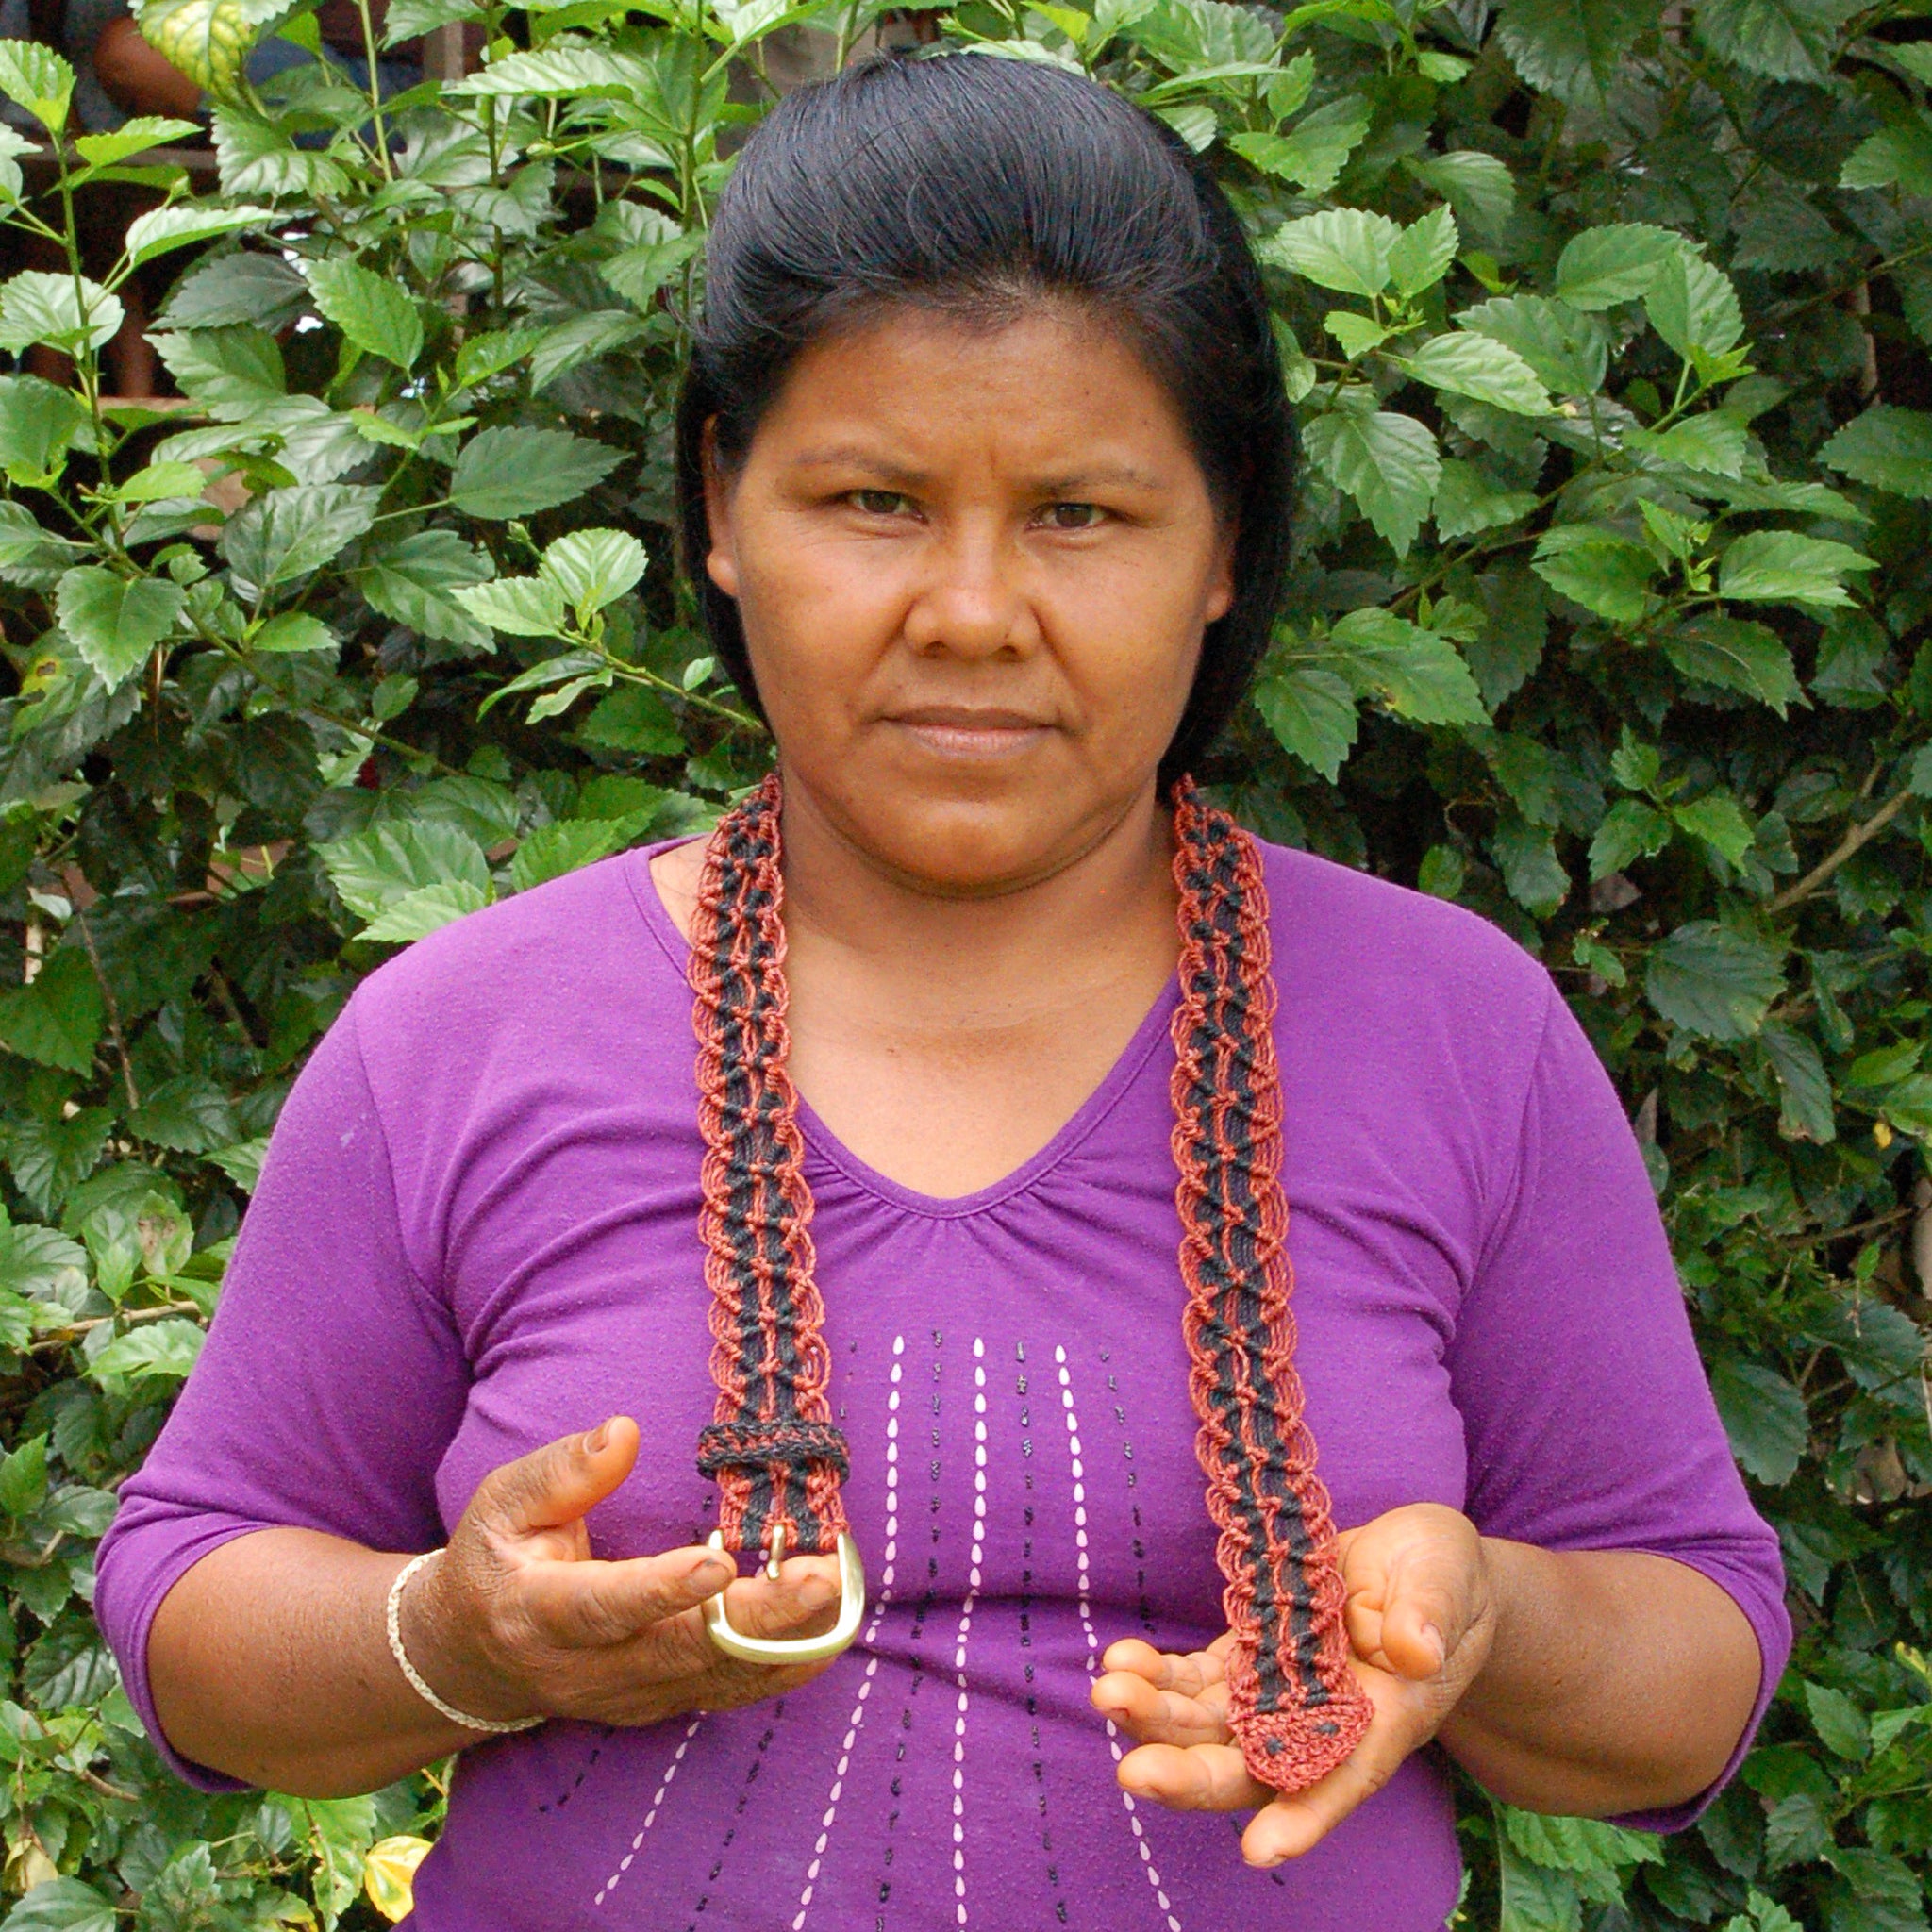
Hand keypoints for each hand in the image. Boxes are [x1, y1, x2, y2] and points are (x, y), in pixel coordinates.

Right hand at [398, 1417, 843, 1728]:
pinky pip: (726, 1693)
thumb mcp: (503, 1503)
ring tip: (840, 1591)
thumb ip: (562, 1472)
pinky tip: (829, 1633)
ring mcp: (626, 1696)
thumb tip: (624, 1433)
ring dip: (784, 1639)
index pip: (605, 1607)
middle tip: (817, 1577)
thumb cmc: (495, 1559)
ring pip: (714, 1677)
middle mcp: (586, 1668)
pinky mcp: (658, 1705)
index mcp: (539, 1611)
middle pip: (681, 1651)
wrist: (472, 1656)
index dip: (663, 1590)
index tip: (719, 1563)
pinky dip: (782, 1666)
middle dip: (757, 1619)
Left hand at [1090, 1502, 1496, 1865]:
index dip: (1304, 1818)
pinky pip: (1194, 1680)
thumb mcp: (1448, 1581)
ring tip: (1109, 1692)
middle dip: (1191, 1775)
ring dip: (1156, 1720)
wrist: (1415, 1563)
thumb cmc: (1444, 1580)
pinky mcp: (1245, 1656)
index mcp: (1382, 1721)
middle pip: (1251, 1769)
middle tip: (1134, 1773)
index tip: (1259, 1849)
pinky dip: (1158, 1676)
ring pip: (1209, 1727)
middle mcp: (1319, 1723)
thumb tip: (1414, 1649)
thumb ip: (1430, 1615)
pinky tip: (1121, 1660)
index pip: (1342, 1779)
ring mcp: (1275, 1691)